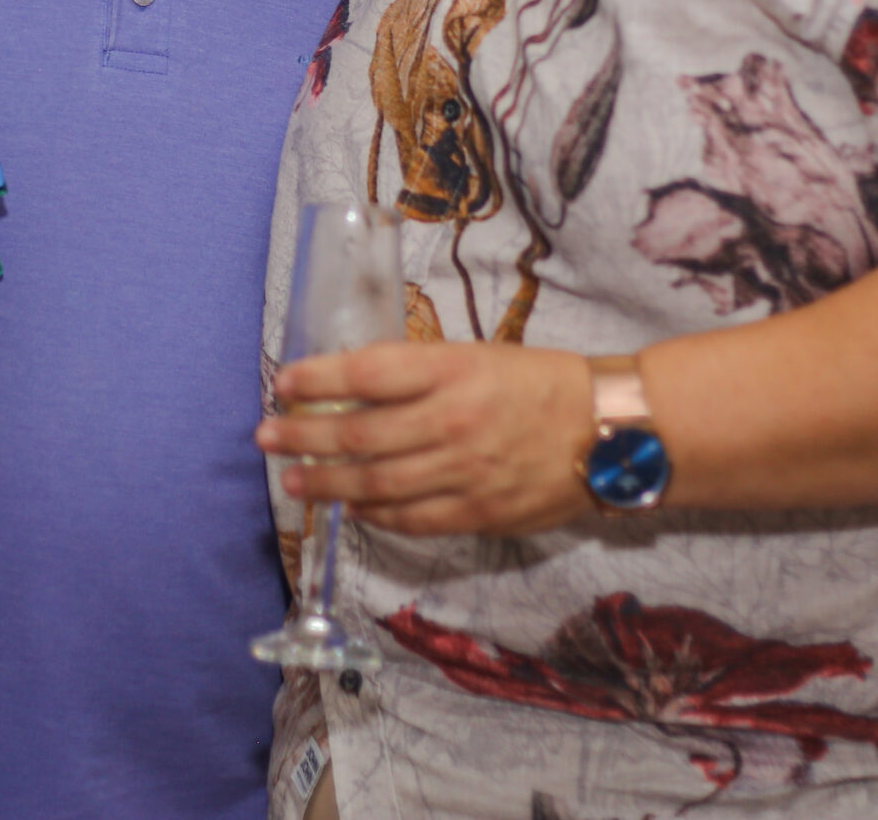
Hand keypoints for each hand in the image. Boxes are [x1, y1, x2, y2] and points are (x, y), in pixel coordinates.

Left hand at [257, 341, 599, 536]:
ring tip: (292, 481)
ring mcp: (464, 471)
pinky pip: (412, 519)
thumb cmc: (539, 383)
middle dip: (305, 436)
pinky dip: (375, 515)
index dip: (318, 378)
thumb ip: (421, 373)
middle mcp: (452, 419)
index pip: (367, 372)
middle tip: (267, 437)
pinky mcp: (478, 512)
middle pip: (360, 432)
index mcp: (453, 369)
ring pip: (377, 483)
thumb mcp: (478, 357)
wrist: (610, 431)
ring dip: (327, 483)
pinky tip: (352, 509)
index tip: (284, 383)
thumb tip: (354, 386)